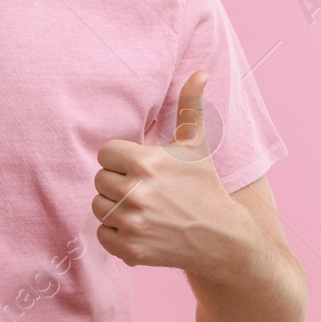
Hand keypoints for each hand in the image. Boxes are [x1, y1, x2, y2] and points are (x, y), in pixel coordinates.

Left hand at [92, 70, 253, 277]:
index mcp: (145, 162)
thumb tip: (200, 71)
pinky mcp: (130, 250)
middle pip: (100, 180)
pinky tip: (141, 227)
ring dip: (115, 208)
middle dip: (118, 182)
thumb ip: (190, 106)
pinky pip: (102, 234)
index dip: (122, 159)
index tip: (143, 167)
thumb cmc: (204, 185)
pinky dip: (116, 234)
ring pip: (98, 207)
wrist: (221, 238)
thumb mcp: (197, 144)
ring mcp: (132, 223)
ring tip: (143, 207)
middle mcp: (135, 193)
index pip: (105, 153)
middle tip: (145, 189)